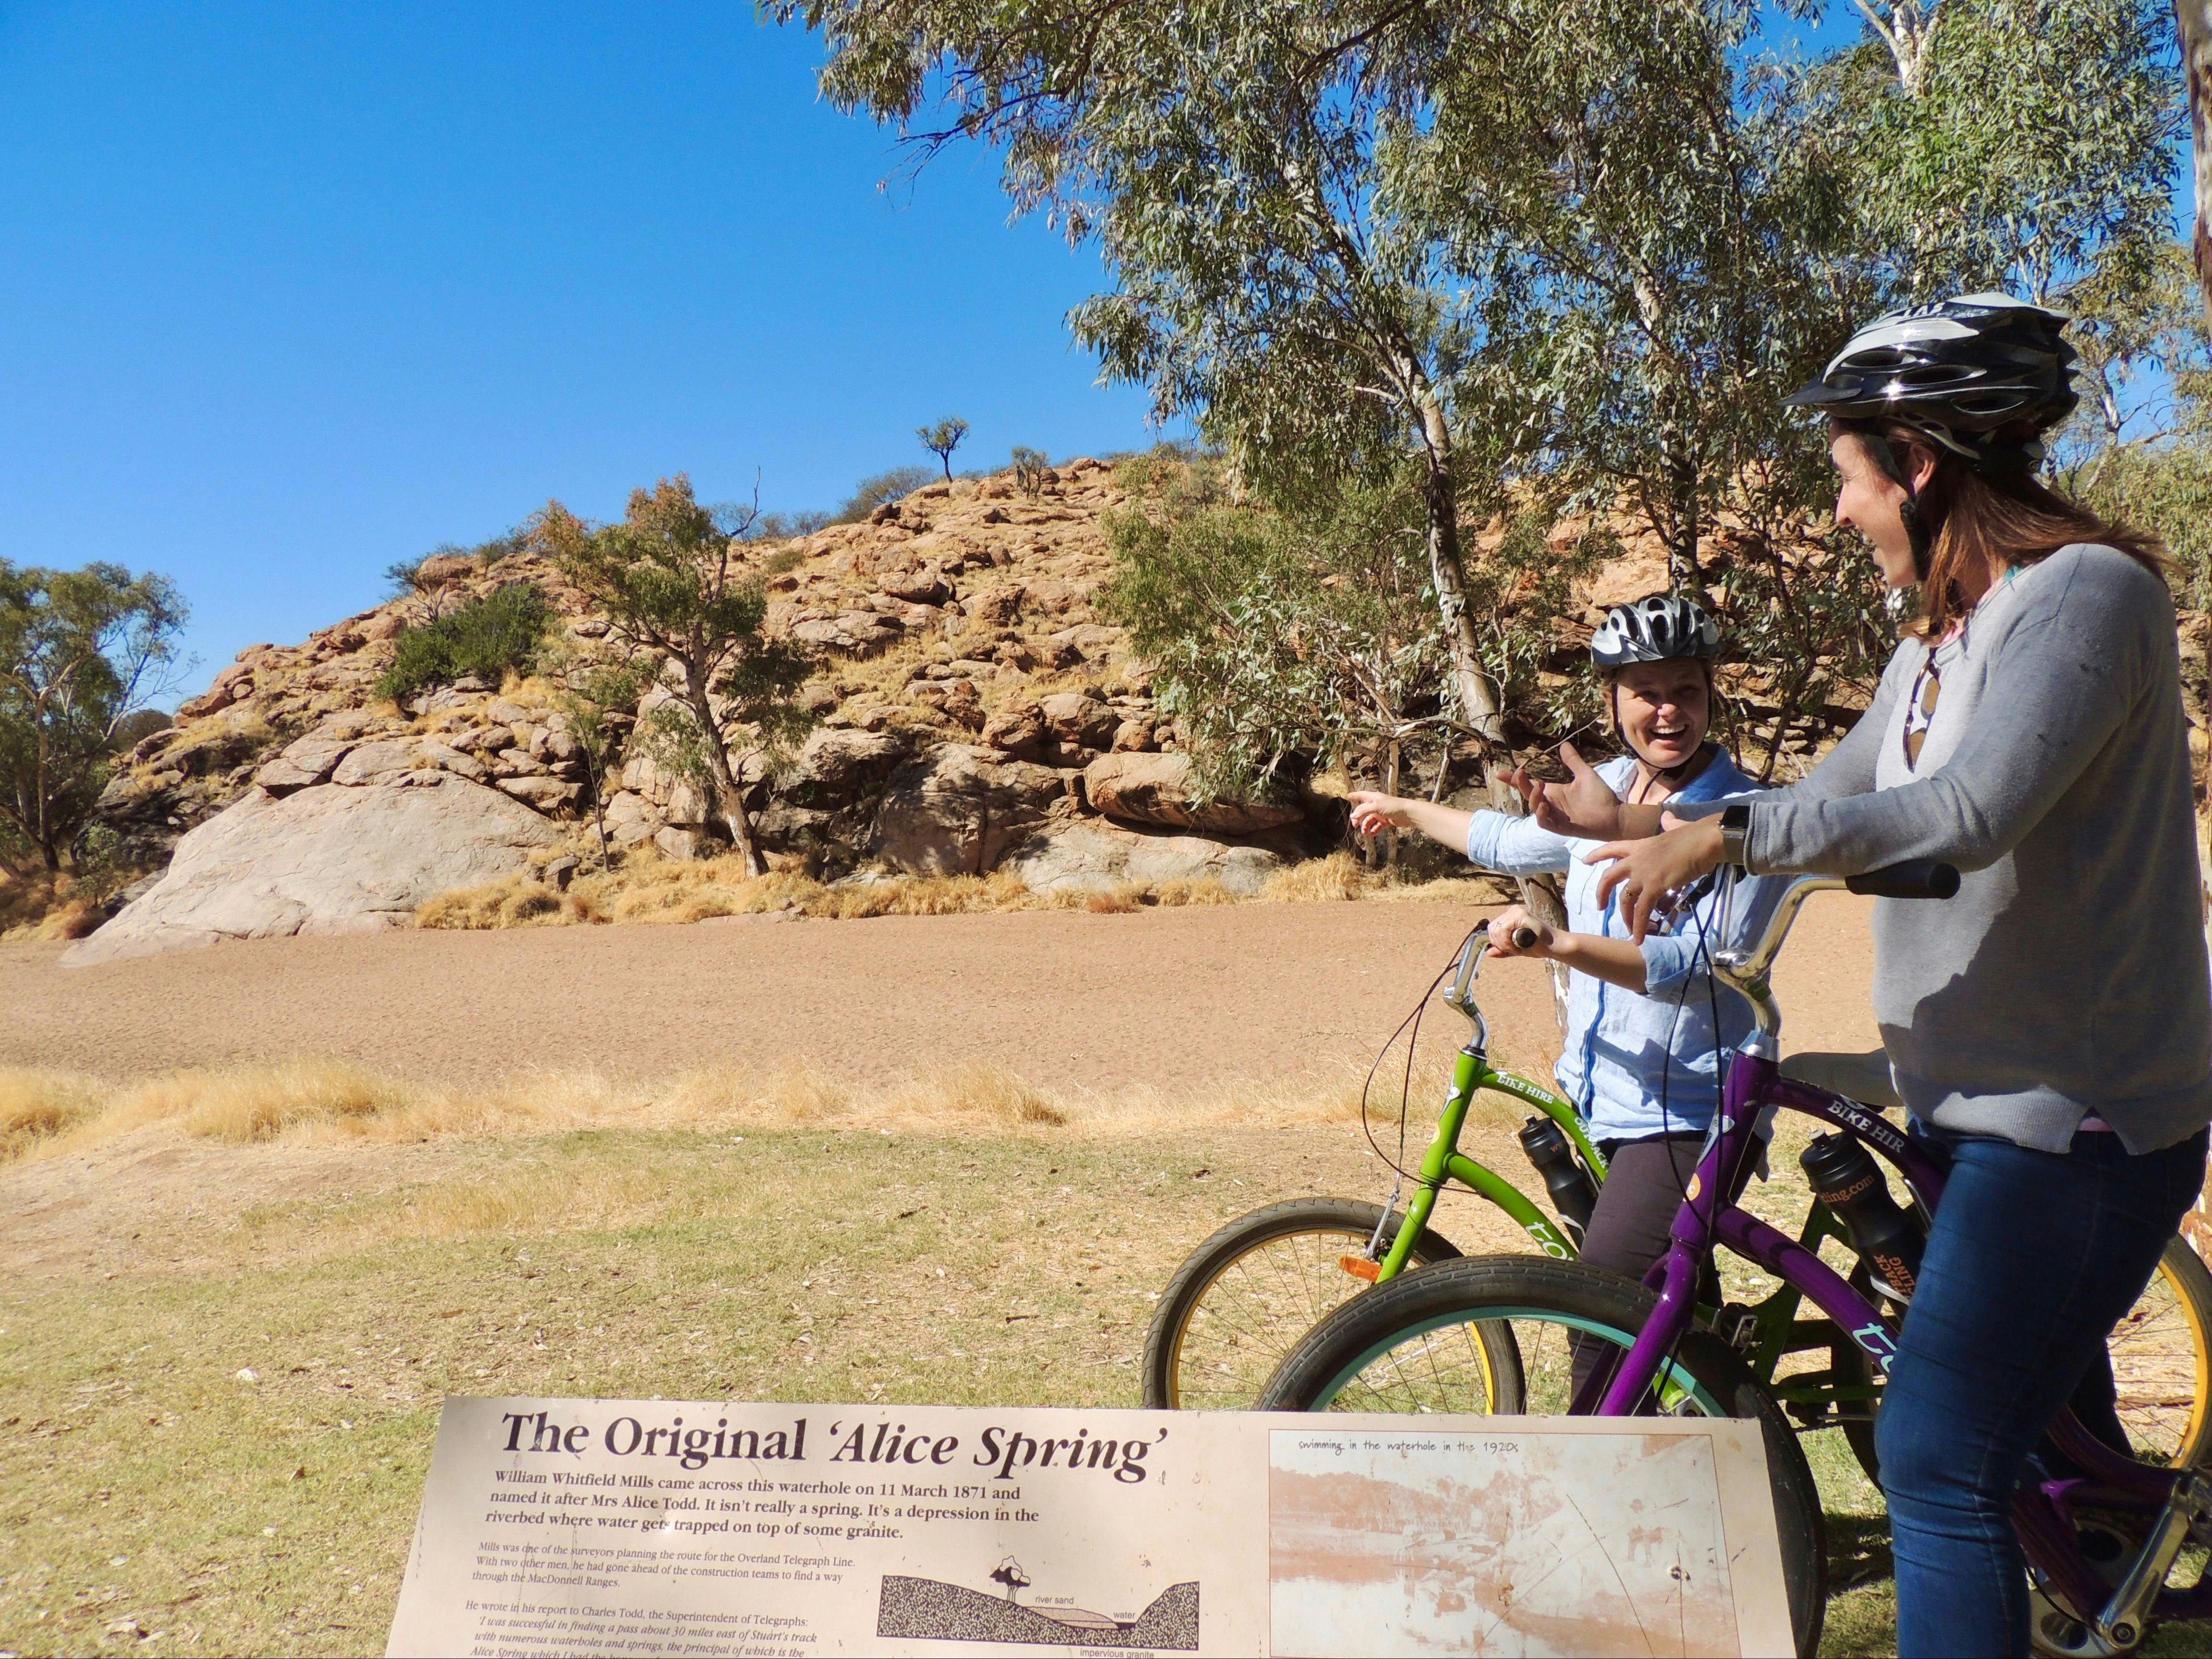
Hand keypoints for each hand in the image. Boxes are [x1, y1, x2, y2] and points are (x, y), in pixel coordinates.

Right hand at [1347, 791, 1413, 835]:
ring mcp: (1380, 813)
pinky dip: (1374, 829)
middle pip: (1363, 811)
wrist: (1407, 813)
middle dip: (1358, 818)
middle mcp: (1376, 804)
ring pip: (1369, 820)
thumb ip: (1363, 811)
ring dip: (1366, 826)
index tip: (1348, 796)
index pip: (1361, 795)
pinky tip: (1372, 833)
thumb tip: (1352, 816)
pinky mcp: (1386, 820)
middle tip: (1355, 825)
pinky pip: (1376, 826)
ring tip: (1365, 832)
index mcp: (1373, 798)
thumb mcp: (1376, 807)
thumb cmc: (1393, 806)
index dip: (1354, 795)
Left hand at [1486, 905, 1554, 957]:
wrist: (1554, 946)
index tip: (1508, 950)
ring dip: (1504, 944)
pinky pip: (1504, 929)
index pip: (1492, 927)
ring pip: (1497, 929)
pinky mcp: (1522, 915)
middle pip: (1492, 928)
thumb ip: (1503, 949)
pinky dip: (1507, 942)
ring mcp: (1517, 911)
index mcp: (1511, 915)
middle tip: (1513, 950)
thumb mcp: (1516, 949)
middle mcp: (1513, 910)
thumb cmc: (1538, 946)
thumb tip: (1488, 952)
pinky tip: (1518, 948)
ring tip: (1517, 949)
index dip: (1496, 942)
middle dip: (1499, 943)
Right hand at [1512, 743, 1623, 839]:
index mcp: (1553, 793)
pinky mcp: (1561, 828)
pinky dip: (1541, 815)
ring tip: (1539, 786)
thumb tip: (1564, 745)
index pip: (1529, 785)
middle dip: (1520, 784)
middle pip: (1528, 794)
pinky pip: (1545, 822)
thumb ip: (1572, 761)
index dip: (1513, 780)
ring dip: (1533, 798)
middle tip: (1521, 773)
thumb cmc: (1600, 796)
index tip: (1499, 773)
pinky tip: (1543, 805)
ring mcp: (1555, 817)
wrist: (1614, 814)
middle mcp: (1551, 804)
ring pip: (1534, 808)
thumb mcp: (1584, 774)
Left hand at [1585, 818, 1725, 939]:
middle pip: (1609, 877)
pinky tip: (1639, 937)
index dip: (1597, 855)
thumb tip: (1668, 818)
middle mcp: (1636, 859)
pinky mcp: (1654, 887)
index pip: (1612, 848)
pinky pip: (1641, 910)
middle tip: (1600, 906)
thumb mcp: (1676, 827)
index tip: (1585, 860)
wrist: (1704, 841)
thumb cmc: (1695, 834)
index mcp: (1640, 845)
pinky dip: (1638, 926)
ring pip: (1625, 899)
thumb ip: (1670, 824)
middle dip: (1601, 893)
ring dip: (1625, 917)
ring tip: (1629, 931)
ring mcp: (1643, 874)